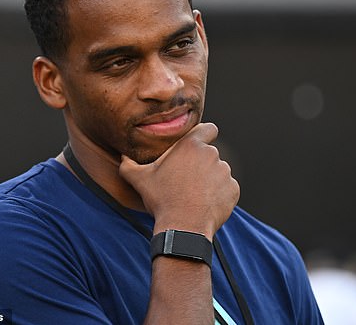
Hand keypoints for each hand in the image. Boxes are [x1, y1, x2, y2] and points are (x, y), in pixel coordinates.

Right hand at [119, 123, 239, 238]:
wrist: (183, 227)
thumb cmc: (162, 200)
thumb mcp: (140, 180)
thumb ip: (129, 165)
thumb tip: (122, 157)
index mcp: (191, 146)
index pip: (208, 128)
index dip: (204, 135)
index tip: (197, 146)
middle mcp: (212, 155)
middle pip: (210, 154)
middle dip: (201, 164)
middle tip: (187, 179)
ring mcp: (225, 173)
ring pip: (219, 172)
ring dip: (211, 180)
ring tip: (195, 195)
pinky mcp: (233, 190)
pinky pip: (227, 189)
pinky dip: (219, 195)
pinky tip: (204, 204)